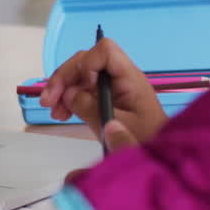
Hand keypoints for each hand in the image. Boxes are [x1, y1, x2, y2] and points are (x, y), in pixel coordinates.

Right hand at [38, 37, 166, 146]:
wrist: (162, 158)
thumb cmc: (146, 140)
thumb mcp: (115, 126)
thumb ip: (90, 108)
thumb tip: (69, 94)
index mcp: (129, 78)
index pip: (105, 51)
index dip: (86, 64)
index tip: (79, 88)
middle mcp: (119, 77)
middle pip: (85, 61)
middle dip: (64, 78)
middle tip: (48, 102)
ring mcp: (112, 86)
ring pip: (80, 75)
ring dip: (62, 90)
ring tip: (55, 113)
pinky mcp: (107, 97)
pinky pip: (83, 89)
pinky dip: (69, 99)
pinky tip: (62, 114)